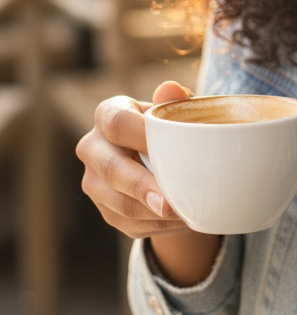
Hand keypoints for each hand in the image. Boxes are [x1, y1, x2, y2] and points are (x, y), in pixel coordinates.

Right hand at [76, 80, 192, 238]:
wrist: (159, 160)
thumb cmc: (168, 129)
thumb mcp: (172, 112)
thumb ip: (173, 101)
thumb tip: (173, 90)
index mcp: (108, 115)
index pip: (117, 123)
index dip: (142, 136)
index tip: (172, 148)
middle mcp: (92, 147)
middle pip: (111, 169)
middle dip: (141, 187)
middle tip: (169, 203)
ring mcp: (93, 182)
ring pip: (119, 203)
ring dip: (153, 213)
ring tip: (185, 213)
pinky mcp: (104, 209)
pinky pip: (129, 223)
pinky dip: (157, 224)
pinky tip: (180, 221)